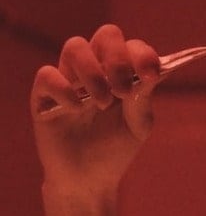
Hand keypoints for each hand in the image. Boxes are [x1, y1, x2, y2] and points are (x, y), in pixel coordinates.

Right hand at [31, 24, 161, 194]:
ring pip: (75, 46)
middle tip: (123, 90)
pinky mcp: (43, 95)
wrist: (90, 179)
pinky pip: (48, 75)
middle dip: (118, 59)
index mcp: (122, 72)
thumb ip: (142, 99)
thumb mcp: (138, 126)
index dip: (142, 54)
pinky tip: (76, 110)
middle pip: (106, 35)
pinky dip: (64, 89)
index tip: (151, 74)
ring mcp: (69, 78)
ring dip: (93, 73)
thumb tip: (146, 75)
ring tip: (103, 103)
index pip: (132, 46)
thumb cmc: (115, 148)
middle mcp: (96, 68)